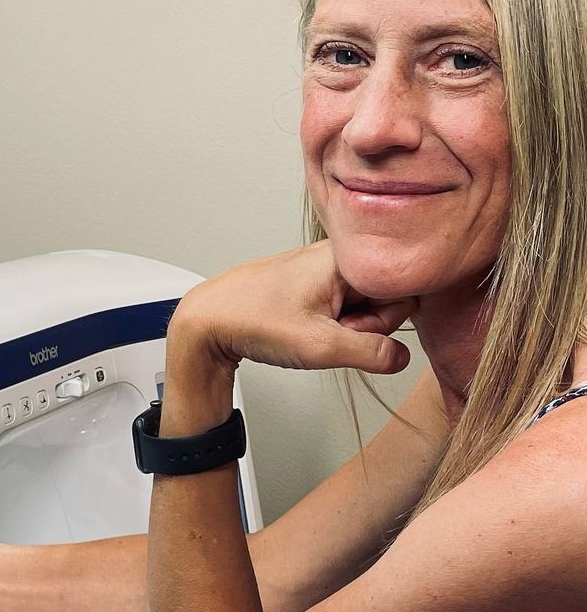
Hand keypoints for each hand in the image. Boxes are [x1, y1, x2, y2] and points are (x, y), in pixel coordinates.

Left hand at [169, 240, 418, 376]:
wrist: (207, 320)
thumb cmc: (254, 320)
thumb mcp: (320, 346)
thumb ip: (372, 352)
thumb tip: (403, 357)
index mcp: (346, 256)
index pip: (403, 286)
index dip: (383, 318)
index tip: (352, 328)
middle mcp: (338, 254)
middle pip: (384, 294)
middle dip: (363, 324)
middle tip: (327, 333)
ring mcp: (324, 267)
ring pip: (360, 302)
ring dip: (344, 327)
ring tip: (310, 330)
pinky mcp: (311, 281)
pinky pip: (339, 304)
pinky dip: (327, 323)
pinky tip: (304, 327)